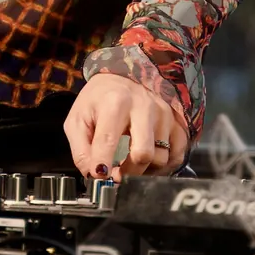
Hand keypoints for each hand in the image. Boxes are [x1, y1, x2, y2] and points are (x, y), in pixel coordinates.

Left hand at [63, 74, 186, 184]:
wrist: (123, 77)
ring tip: (130, 164)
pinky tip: (148, 163)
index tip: (98, 178)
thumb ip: (81, 151)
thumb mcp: (78, 120)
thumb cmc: (98, 101)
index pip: (108, 141)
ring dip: (144, 170)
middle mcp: (144, 107)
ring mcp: (164, 115)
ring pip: (160, 158)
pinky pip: (176, 156)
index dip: (102, 165)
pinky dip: (162, 167)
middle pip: (143, 154)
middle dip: (128, 172)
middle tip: (117, 174)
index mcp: (115, 103)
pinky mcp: (176, 122)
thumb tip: (94, 176)